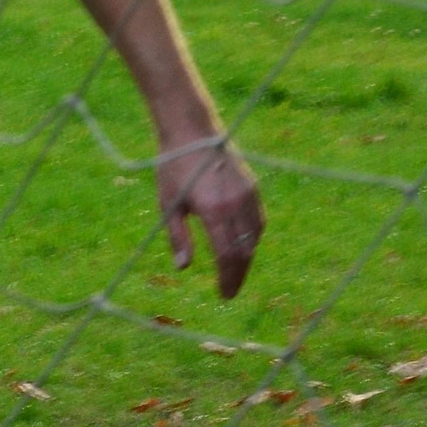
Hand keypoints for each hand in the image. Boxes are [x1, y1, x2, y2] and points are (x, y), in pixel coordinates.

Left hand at [157, 138, 263, 298]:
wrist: (192, 131)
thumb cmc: (174, 168)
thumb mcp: (169, 204)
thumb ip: (178, 237)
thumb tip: (183, 267)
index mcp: (214, 211)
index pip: (228, 256)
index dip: (228, 279)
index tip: (223, 295)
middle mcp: (236, 205)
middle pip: (245, 251)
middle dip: (238, 275)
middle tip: (229, 291)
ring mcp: (248, 195)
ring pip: (255, 238)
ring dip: (246, 258)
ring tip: (233, 272)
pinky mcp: (253, 187)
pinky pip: (258, 221)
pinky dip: (252, 239)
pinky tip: (241, 247)